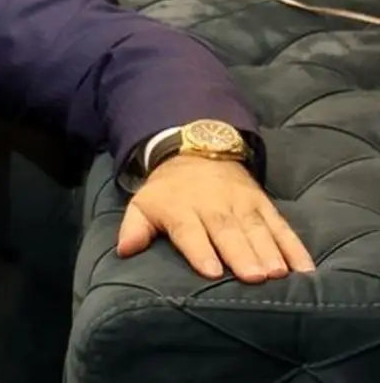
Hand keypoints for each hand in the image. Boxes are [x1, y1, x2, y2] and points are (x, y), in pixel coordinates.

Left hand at [116, 155, 315, 281]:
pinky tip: (305, 268)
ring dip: (270, 252)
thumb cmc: (168, 191)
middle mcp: (214, 206)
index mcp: (181, 209)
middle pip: (228, 231)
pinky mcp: (263, 204)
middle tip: (255, 276)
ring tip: (278, 274)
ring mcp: (242, 205)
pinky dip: (294, 246)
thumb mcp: (143, 203)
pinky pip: (281, 226)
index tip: (210, 270)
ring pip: (257, 229)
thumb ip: (134, 228)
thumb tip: (123, 250)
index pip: (190, 230)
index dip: (199, 249)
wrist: (196, 151)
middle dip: (241, 253)